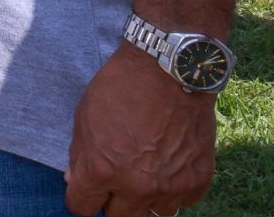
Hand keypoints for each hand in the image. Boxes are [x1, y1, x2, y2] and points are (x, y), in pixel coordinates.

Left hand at [63, 44, 214, 215]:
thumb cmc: (121, 88)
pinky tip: (166, 168)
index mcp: (102, 170)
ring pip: (153, 215)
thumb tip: (76, 182)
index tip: (85, 191)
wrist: (170, 71)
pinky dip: (172, 190)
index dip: (80, 199)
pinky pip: (182, 202)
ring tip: (142, 175)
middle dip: (111, 203)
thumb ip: (80, 156)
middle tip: (112, 184)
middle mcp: (136, 186)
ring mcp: (170, 187)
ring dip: (144, 200)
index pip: (82, 208)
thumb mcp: (85, 117)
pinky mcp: (197, 182)